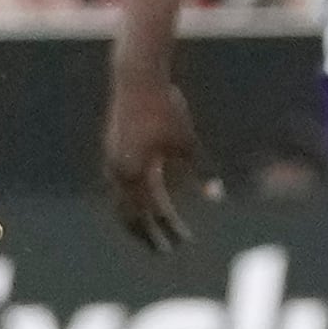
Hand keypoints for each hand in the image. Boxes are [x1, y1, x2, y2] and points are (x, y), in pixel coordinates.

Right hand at [104, 64, 204, 250]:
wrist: (136, 76)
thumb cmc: (165, 107)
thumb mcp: (188, 141)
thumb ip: (200, 171)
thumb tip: (217, 198)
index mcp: (137, 172)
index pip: (155, 211)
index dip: (171, 227)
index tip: (185, 241)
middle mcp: (118, 171)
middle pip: (130, 215)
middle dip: (147, 235)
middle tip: (163, 252)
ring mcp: (110, 162)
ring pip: (118, 203)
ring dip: (133, 221)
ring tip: (147, 233)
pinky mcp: (110, 152)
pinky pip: (117, 188)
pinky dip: (128, 202)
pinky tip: (139, 203)